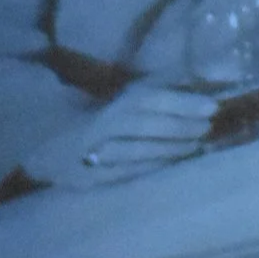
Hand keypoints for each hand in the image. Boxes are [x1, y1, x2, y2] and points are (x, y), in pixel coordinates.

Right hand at [21, 85, 218, 188]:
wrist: (48, 150)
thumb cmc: (98, 123)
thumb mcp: (124, 102)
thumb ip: (156, 91)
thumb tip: (196, 80)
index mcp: (112, 103)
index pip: (148, 98)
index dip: (180, 101)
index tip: (210, 106)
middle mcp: (101, 124)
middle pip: (142, 123)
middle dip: (178, 126)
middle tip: (207, 128)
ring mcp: (92, 152)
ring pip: (133, 150)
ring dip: (168, 149)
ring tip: (195, 146)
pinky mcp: (87, 177)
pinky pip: (122, 173)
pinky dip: (148, 169)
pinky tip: (170, 166)